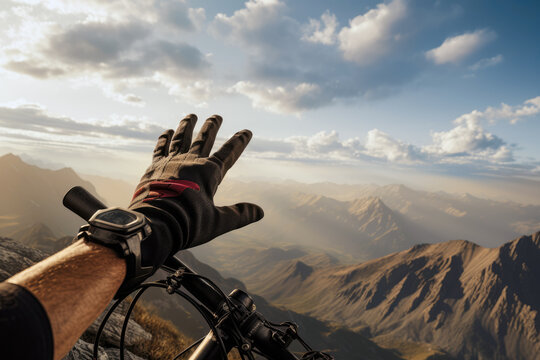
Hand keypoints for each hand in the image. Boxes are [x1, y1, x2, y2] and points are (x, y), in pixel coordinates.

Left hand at [129, 114, 262, 267]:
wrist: (155, 223)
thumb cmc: (189, 223)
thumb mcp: (218, 222)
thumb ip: (239, 215)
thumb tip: (260, 212)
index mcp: (209, 173)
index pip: (228, 153)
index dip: (239, 142)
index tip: (246, 131)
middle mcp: (191, 162)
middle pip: (204, 139)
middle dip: (211, 127)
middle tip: (216, 116)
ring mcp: (172, 162)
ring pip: (182, 138)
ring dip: (187, 126)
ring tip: (191, 116)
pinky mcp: (155, 167)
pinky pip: (161, 148)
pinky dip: (164, 139)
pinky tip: (167, 132)